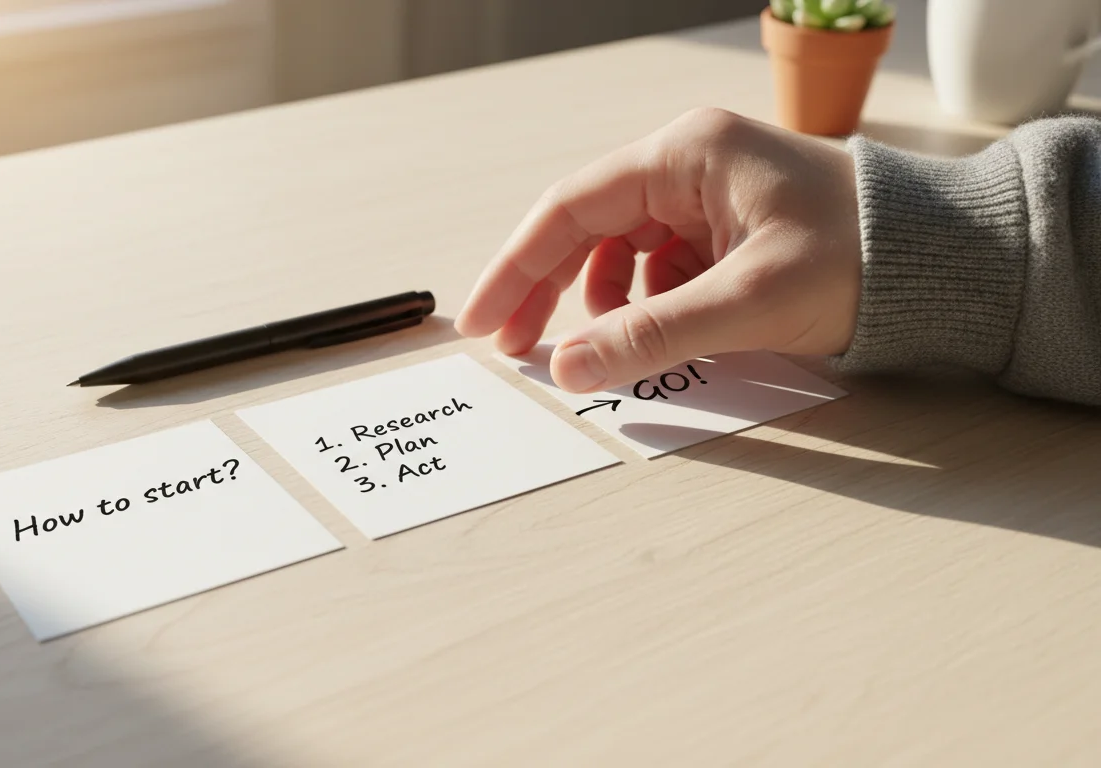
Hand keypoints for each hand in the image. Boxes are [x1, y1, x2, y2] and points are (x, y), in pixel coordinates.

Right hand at [455, 108, 862, 392]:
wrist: (945, 262)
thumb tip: (566, 366)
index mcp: (685, 156)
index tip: (484, 322)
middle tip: (515, 348)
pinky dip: (646, 303)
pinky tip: (658, 332)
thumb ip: (652, 334)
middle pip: (586, 227)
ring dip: (601, 301)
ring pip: (621, 249)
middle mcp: (688, 164)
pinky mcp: (727, 226)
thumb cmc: (861, 261)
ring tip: (606, 348)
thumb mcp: (748, 302)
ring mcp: (708, 195)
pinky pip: (661, 265)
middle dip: (547, 289)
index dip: (516, 267)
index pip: (569, 209)